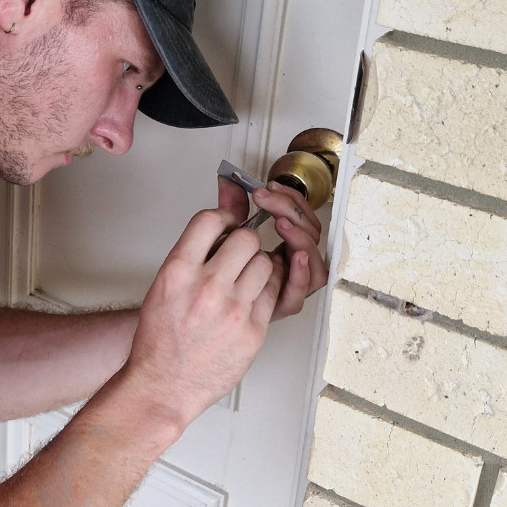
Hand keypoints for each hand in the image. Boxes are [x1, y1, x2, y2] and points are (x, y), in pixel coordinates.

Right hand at [119, 206, 283, 432]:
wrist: (163, 385)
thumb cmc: (159, 342)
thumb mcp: (162, 289)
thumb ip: (189, 258)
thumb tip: (217, 232)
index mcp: (177, 272)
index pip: (209, 220)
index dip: (223, 218)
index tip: (227, 223)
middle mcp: (206, 287)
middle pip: (246, 238)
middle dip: (245, 243)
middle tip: (240, 254)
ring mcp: (233, 310)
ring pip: (265, 263)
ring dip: (259, 266)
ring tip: (246, 278)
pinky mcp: (253, 330)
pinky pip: (274, 292)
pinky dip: (267, 289)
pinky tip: (253, 296)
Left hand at [218, 177, 327, 320]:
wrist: (192, 325)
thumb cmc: (208, 284)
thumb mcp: (219, 241)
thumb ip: (230, 211)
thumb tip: (227, 180)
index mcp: (282, 248)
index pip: (302, 218)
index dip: (291, 199)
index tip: (271, 187)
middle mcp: (289, 267)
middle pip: (311, 234)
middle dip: (291, 209)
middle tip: (267, 198)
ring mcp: (287, 287)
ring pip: (313, 261)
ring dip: (300, 236)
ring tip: (281, 222)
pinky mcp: (279, 308)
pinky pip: (299, 293)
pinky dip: (299, 273)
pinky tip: (292, 255)